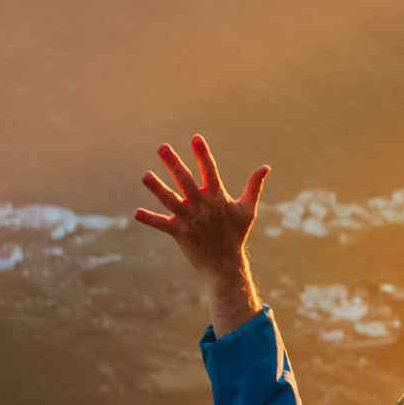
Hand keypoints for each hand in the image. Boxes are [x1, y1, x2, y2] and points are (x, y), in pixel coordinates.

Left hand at [134, 134, 270, 329]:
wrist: (225, 266)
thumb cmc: (236, 235)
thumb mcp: (248, 210)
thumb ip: (254, 187)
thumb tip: (266, 167)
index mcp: (217, 197)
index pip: (210, 170)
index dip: (202, 154)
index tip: (195, 138)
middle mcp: (202, 205)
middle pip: (185, 180)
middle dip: (173, 163)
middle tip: (162, 147)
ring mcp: (190, 219)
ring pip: (170, 200)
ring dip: (157, 187)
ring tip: (145, 175)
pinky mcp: (180, 233)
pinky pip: (162, 224)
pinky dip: (150, 219)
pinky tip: (136, 213)